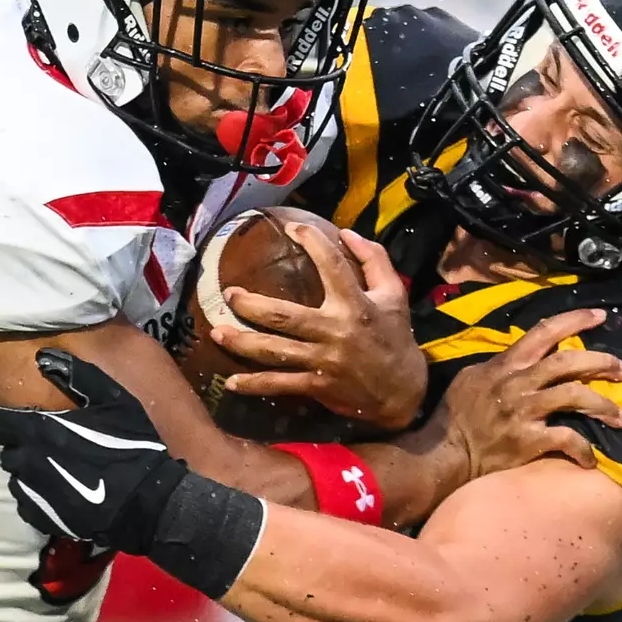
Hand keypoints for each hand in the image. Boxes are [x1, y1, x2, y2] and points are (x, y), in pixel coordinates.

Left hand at [0, 349, 187, 552]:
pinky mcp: (41, 517)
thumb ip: (77, 376)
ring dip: (28, 471)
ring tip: (53, 469)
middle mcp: (27, 461)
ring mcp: (33, 492)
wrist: (145, 502)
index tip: (23, 420)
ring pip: (15, 477)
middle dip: (20, 445)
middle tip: (44, 444)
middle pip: (7, 451)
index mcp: (38, 430)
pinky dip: (36, 495)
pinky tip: (58, 491)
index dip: (8, 420)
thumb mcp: (113, 400)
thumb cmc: (131, 445)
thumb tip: (43, 356)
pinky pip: (25, 503)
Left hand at [212, 226, 426, 429]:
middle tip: (229, 293)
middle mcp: (336, 332)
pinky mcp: (318, 385)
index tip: (291, 228)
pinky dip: (255, 384)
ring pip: (275, 351)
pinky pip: (281, 385)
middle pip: (285, 316)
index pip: (332, 267)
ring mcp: (323, 361)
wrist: (404, 392)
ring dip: (243, 342)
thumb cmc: (395, 337)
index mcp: (356, 305)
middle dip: (252, 305)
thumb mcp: (394, 294)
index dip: (312, 242)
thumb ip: (374, 260)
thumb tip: (347, 233)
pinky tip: (232, 382)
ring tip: (217, 331)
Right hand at [438, 308, 621, 480]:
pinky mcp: (528, 440)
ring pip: (575, 397)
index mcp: (507, 364)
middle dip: (603, 363)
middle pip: (569, 362)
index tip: (601, 316)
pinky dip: (584, 449)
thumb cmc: (458, 414)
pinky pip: (566, 439)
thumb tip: (526, 355)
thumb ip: (502, 365)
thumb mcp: (473, 377)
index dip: (576, 320)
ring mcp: (524, 411)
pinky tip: (591, 459)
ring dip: (604, 406)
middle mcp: (518, 383)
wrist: (446, 453)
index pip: (544, 331)